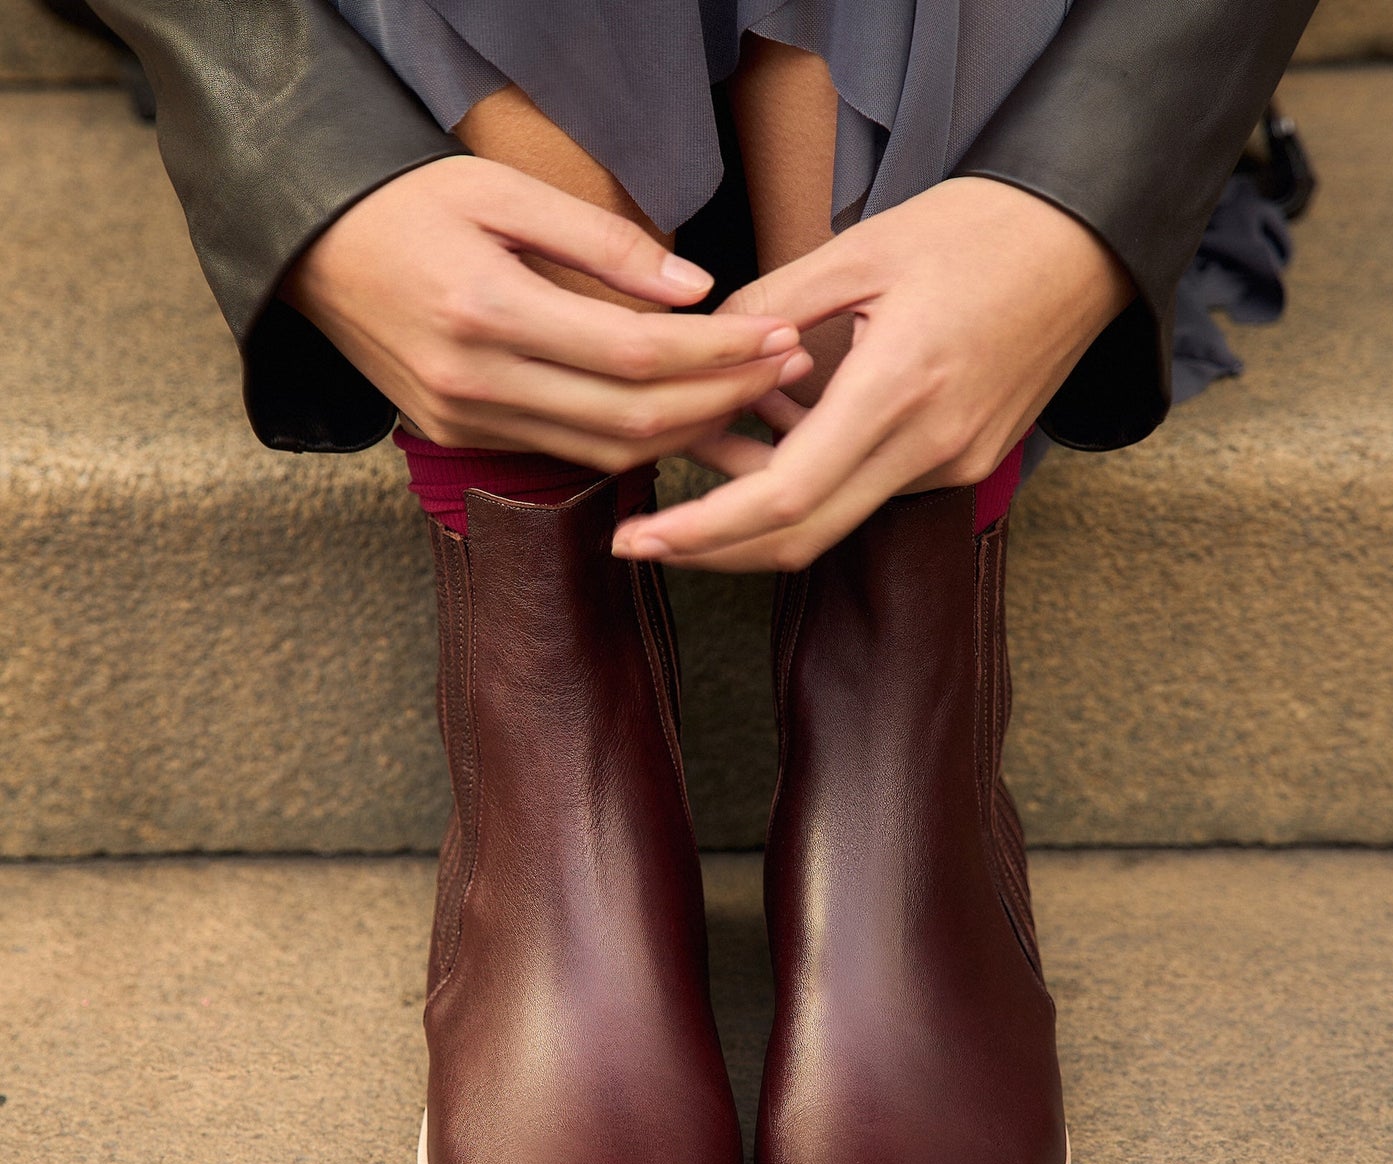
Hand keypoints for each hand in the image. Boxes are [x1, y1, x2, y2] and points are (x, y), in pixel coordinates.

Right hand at [280, 155, 811, 469]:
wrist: (315, 252)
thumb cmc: (412, 205)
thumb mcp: (503, 191)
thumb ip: (605, 245)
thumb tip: (695, 292)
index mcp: (486, 311)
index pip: (636, 354)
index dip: (719, 354)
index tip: (780, 337)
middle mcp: (476, 383)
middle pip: (632, 418)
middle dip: (723, 400)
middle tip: (787, 373)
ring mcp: (467, 422)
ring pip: (608, 452)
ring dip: (689, 433)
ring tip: (753, 401)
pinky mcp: (463, 440)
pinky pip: (571, 453)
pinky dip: (635, 441)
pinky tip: (684, 417)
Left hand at [611, 177, 1133, 570]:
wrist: (1087, 245)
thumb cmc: (979, 229)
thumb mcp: (862, 248)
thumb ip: (768, 310)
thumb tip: (696, 358)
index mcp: (900, 388)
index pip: (786, 496)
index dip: (705, 531)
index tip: (641, 539)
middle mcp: (930, 447)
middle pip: (801, 537)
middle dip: (712, 547)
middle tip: (642, 536)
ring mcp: (952, 466)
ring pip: (831, 517)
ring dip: (758, 501)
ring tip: (711, 440)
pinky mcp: (962, 465)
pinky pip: (867, 492)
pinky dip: (809, 478)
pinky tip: (780, 428)